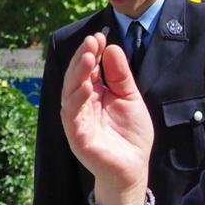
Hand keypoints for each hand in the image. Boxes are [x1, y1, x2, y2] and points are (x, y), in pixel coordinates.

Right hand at [60, 32, 152, 203]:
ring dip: (77, 74)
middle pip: (77, 77)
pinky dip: (77, 101)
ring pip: (70, 93)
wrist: (133, 168)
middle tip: (91, 41)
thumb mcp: (131, 98)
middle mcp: (82, 104)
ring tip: (88, 58)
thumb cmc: (131, 135)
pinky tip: (86, 88)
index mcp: (94, 94)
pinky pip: (72, 116)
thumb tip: (112, 48)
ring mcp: (78, 120)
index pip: (89, 68)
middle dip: (83, 58)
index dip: (92, 52)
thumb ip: (121, 76)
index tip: (99, 36)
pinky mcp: (77, 136)